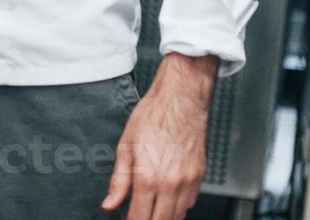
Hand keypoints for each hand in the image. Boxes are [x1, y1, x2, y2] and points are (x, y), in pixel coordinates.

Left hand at [103, 52, 216, 219]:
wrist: (180, 100)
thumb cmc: (152, 117)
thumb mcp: (125, 146)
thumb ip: (118, 180)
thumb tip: (109, 203)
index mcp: (148, 177)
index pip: (139, 217)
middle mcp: (170, 184)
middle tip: (138, 215)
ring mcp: (188, 182)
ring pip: (178, 216)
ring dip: (164, 216)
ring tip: (152, 208)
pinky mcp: (199, 177)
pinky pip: (190, 202)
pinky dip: (179, 206)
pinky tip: (168, 198)